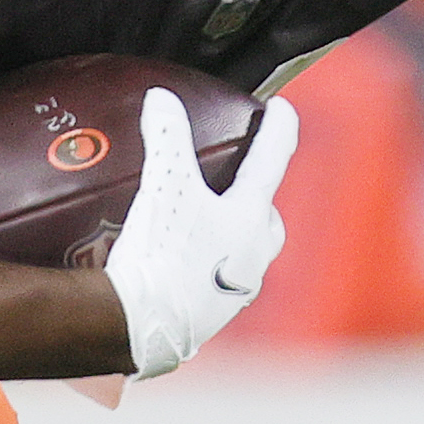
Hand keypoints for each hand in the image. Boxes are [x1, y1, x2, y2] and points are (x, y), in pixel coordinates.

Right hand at [104, 89, 294, 378]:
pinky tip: (186, 268)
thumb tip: (161, 98)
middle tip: (242, 185)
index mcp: (249, 219)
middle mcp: (253, 258)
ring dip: (237, 238)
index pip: (272, 161)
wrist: (140, 325)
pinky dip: (210, 268)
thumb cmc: (162, 253)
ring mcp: (235, 292)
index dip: (279, 130)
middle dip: (260, 200)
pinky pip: (220, 284)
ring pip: (249, 256)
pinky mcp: (212, 317)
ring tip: (210, 227)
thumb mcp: (164, 186)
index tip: (283, 109)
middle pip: (268, 219)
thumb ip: (165, 138)